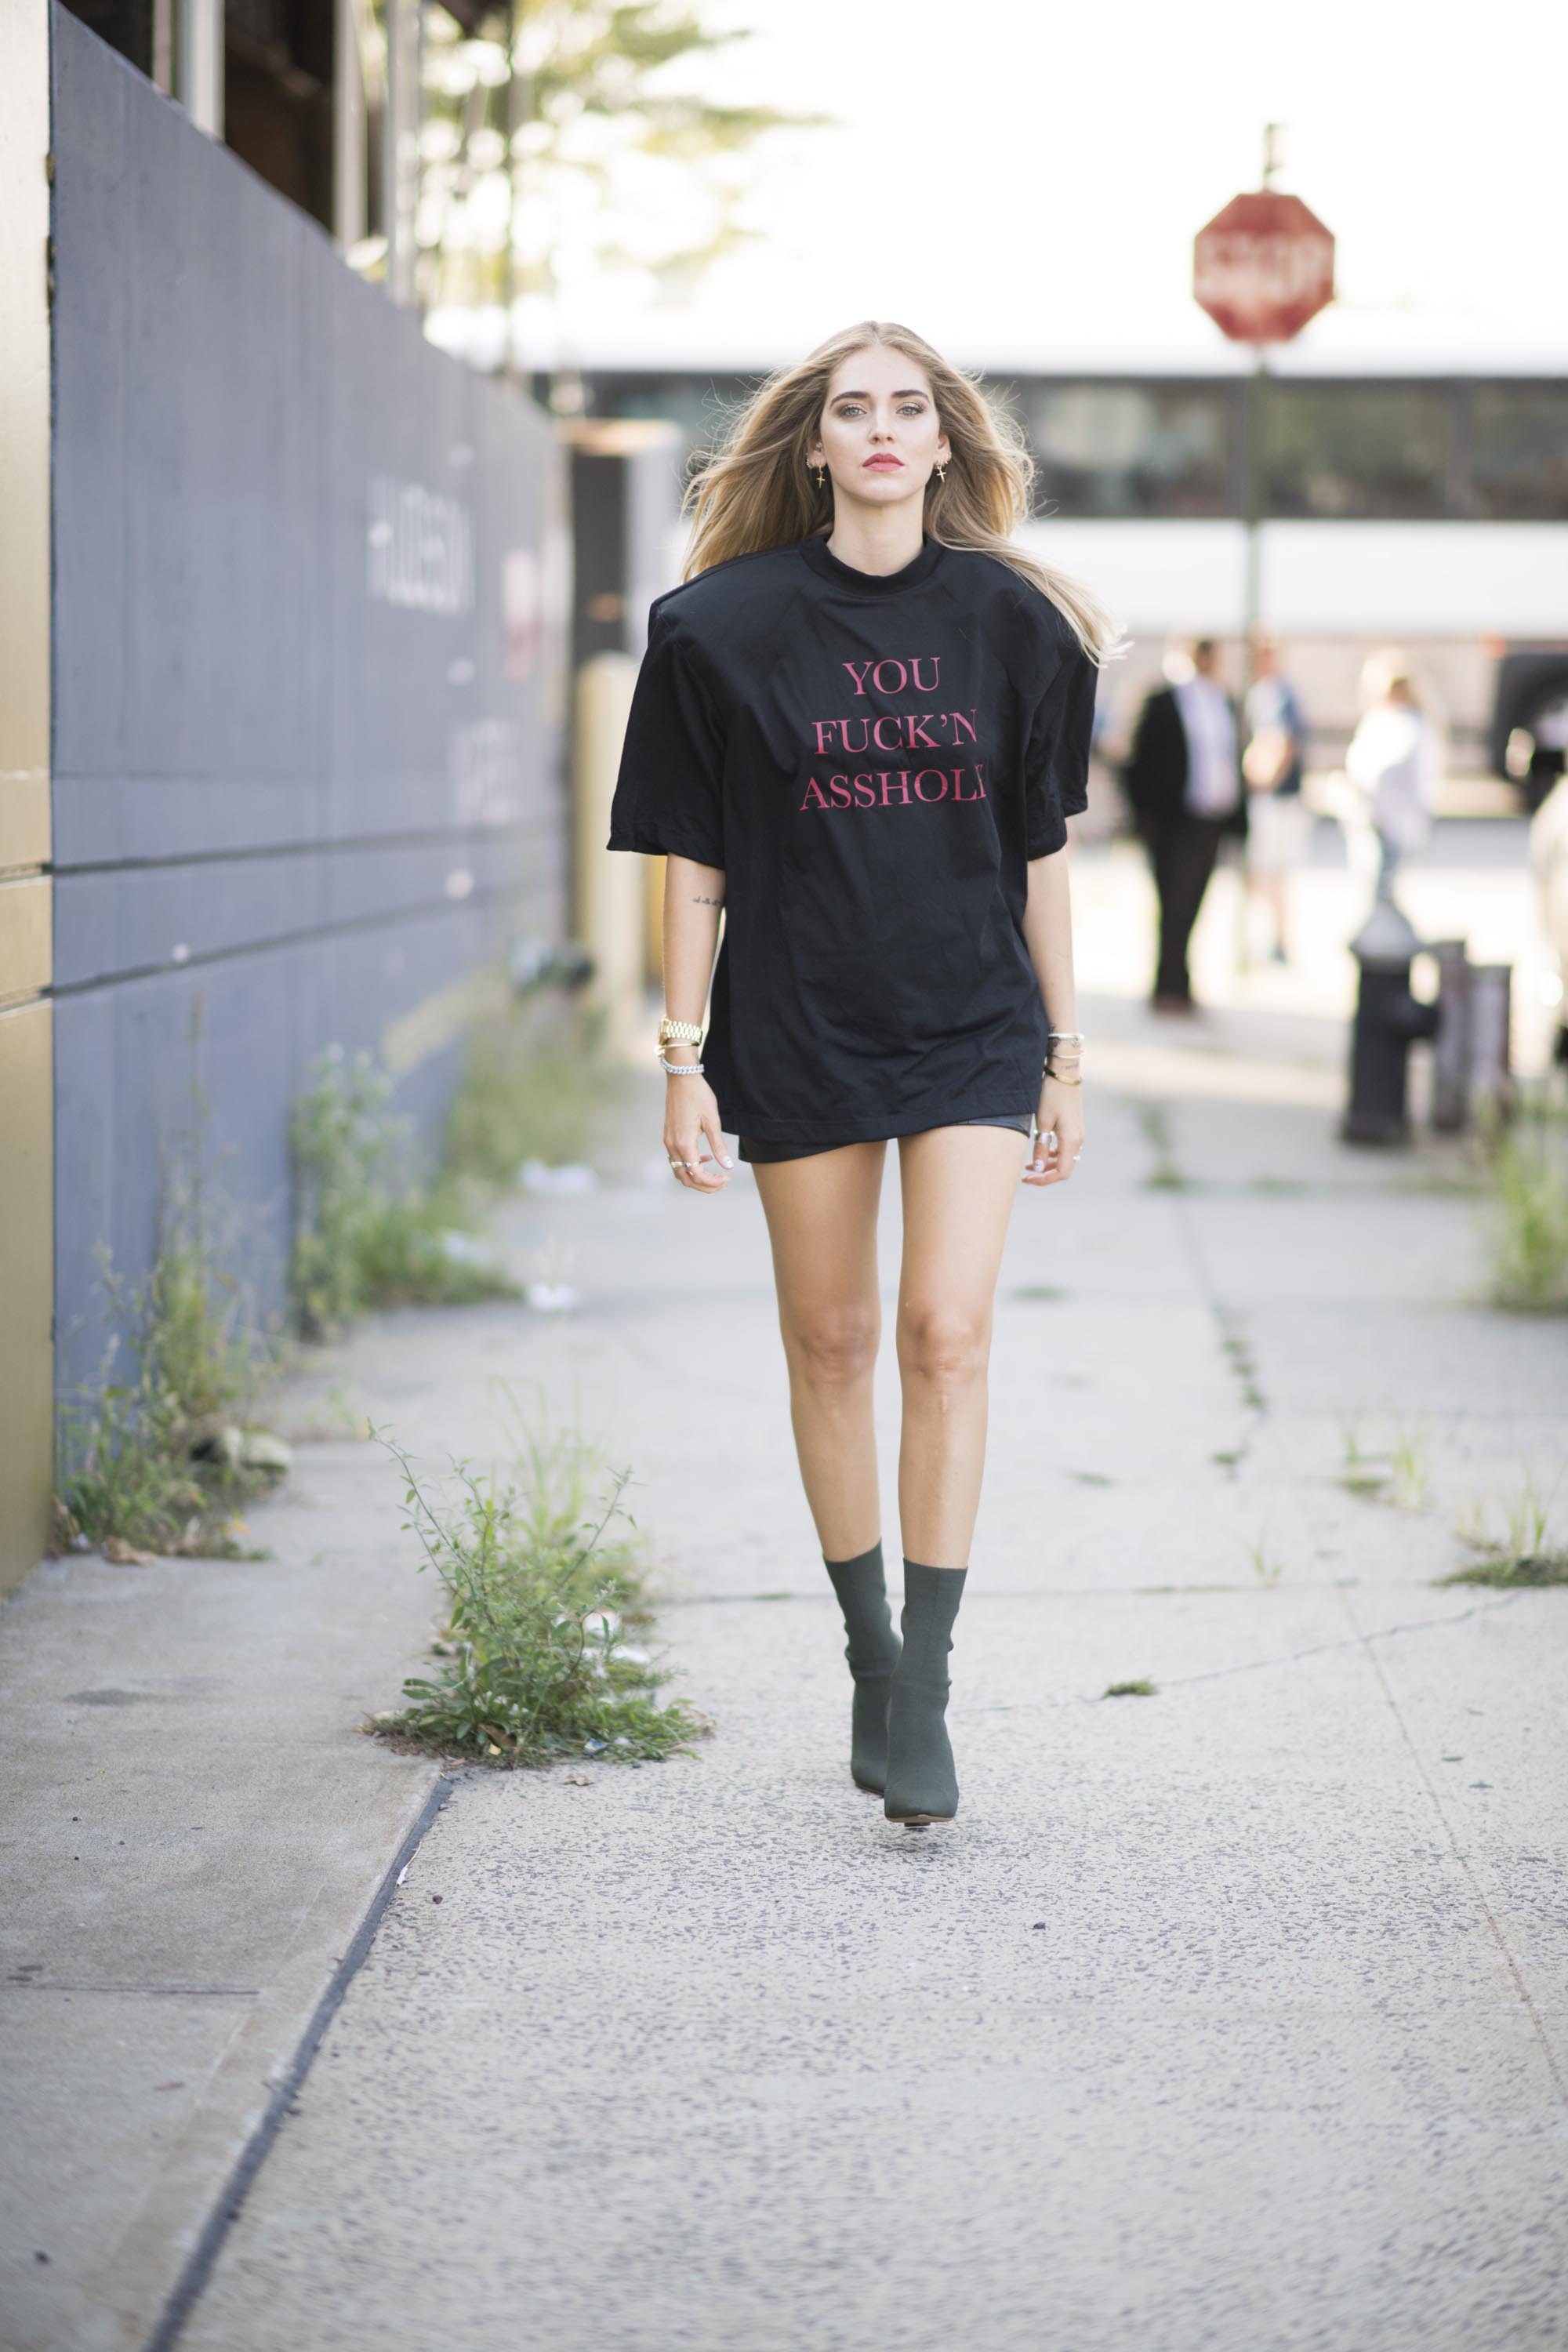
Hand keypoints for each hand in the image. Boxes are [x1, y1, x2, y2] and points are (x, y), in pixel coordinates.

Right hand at [664, 1075, 732, 1192]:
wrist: (681, 1078)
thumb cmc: (699, 1096)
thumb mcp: (713, 1121)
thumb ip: (719, 1146)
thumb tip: (727, 1166)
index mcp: (684, 1144)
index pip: (697, 1174)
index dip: (712, 1182)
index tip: (727, 1178)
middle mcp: (672, 1146)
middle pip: (685, 1178)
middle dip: (704, 1185)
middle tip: (723, 1182)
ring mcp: (668, 1142)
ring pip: (679, 1171)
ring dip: (696, 1177)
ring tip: (716, 1174)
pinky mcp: (668, 1136)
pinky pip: (676, 1159)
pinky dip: (690, 1165)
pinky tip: (705, 1158)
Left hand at [1023, 1076, 1083, 1187]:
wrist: (1064, 1075)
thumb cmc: (1051, 1096)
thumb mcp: (1042, 1122)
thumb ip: (1041, 1147)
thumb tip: (1038, 1168)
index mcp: (1072, 1141)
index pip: (1062, 1172)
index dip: (1045, 1180)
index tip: (1028, 1179)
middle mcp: (1078, 1141)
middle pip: (1064, 1169)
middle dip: (1045, 1175)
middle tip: (1025, 1176)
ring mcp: (1078, 1135)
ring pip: (1064, 1160)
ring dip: (1047, 1165)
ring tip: (1028, 1165)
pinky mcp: (1075, 1129)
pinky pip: (1065, 1149)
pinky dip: (1052, 1155)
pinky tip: (1040, 1152)